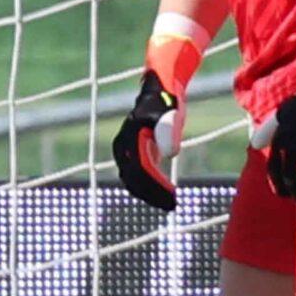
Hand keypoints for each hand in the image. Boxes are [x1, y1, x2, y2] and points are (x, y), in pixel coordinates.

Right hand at [111, 69, 185, 211]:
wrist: (159, 89)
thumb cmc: (165, 100)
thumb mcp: (170, 113)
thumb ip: (169, 131)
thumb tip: (170, 154)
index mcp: (129, 139)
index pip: (140, 170)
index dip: (155, 186)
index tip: (172, 197)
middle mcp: (123, 148)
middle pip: (134, 179)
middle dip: (152, 195)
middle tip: (173, 206)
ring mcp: (127, 152)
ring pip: (133, 181)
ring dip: (150, 194)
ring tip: (170, 204)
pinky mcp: (134, 154)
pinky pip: (138, 176)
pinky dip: (150, 187)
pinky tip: (165, 194)